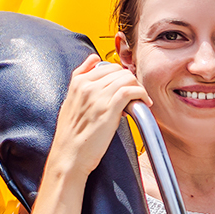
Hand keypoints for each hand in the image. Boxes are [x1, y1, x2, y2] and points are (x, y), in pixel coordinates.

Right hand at [48, 54, 149, 183]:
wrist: (70, 154)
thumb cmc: (73, 133)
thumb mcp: (71, 100)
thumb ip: (81, 78)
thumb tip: (94, 58)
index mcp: (77, 82)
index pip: (106, 65)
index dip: (120, 76)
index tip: (126, 88)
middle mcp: (86, 86)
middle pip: (118, 70)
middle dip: (131, 81)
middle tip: (136, 95)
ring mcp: (97, 96)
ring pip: (127, 78)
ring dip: (139, 88)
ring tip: (141, 101)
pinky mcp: (108, 108)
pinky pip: (131, 90)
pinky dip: (142, 94)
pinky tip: (144, 104)